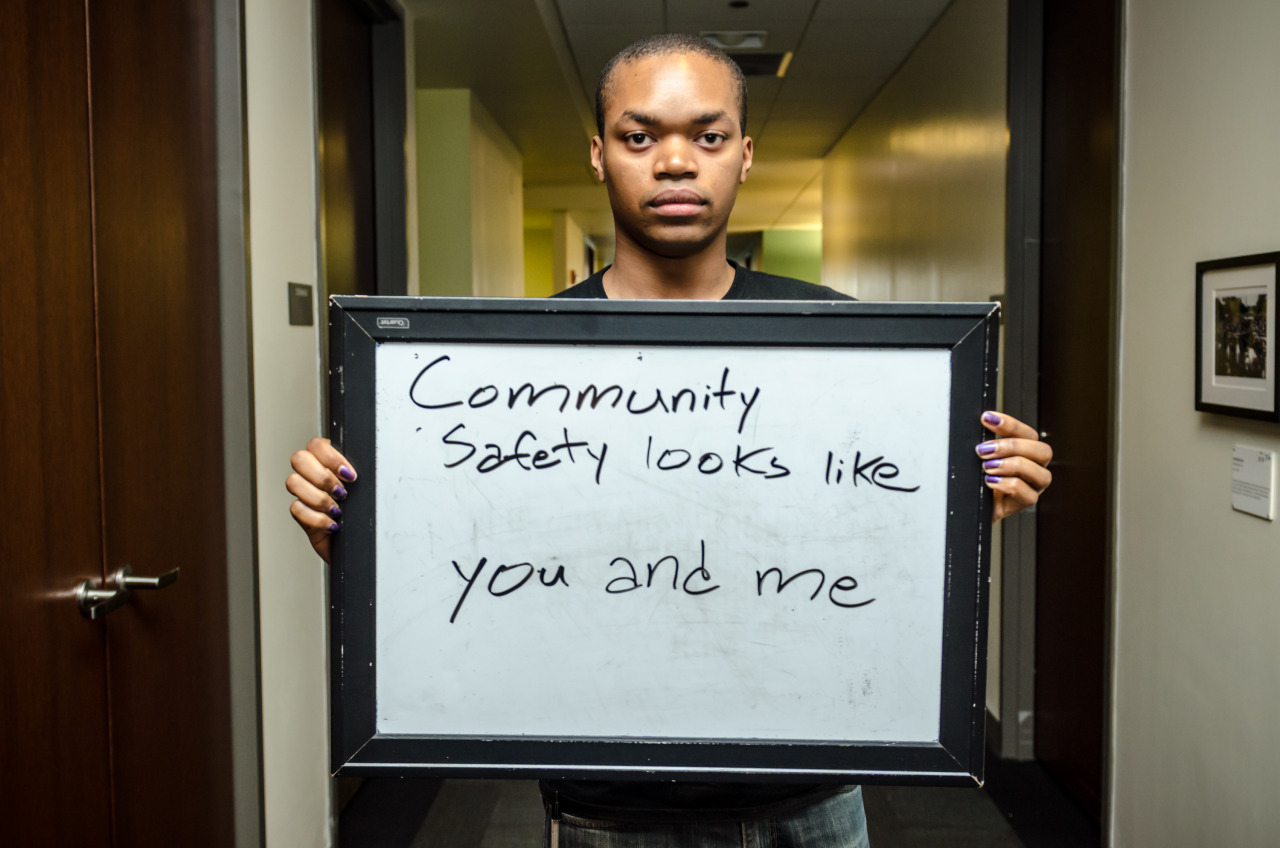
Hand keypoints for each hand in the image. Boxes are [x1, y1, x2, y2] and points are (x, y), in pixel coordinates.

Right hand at [286, 437, 356, 562]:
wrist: (362, 545)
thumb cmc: (366, 514)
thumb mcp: (368, 490)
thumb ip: (362, 473)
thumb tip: (358, 469)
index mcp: (329, 461)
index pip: (317, 445)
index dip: (331, 459)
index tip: (350, 476)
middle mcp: (313, 474)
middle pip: (299, 458)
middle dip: (322, 477)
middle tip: (342, 493)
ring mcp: (304, 493)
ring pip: (293, 482)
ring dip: (319, 498)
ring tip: (338, 511)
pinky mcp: (301, 514)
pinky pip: (296, 508)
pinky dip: (316, 519)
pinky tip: (333, 525)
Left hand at [976, 412, 1051, 522]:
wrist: (966, 504)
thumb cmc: (975, 477)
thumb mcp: (979, 456)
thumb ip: (986, 441)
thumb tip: (983, 421)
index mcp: (1026, 452)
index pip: (1029, 433)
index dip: (1010, 424)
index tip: (987, 418)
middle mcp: (1034, 468)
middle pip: (1043, 451)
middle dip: (1013, 446)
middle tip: (984, 450)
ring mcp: (1033, 487)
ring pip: (1043, 474)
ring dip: (1013, 466)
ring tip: (987, 468)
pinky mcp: (1024, 504)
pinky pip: (1029, 495)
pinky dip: (1008, 485)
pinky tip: (990, 482)